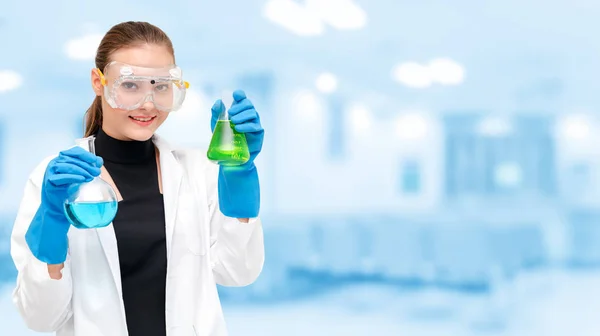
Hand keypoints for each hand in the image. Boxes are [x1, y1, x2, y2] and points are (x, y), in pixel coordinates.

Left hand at [25, 146, 102, 263]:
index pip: (54, 179)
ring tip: (97, 167)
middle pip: (62, 165)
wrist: (49, 217)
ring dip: (82, 160)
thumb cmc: (54, 229)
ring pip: (66, 159)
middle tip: (95, 173)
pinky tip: (95, 160)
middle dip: (79, 166)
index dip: (68, 175)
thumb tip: (56, 277)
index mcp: (49, 196)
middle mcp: (50, 182)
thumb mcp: (53, 243)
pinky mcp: (62, 167)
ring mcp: (55, 172)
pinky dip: (80, 154)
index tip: (84, 178)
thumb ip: (54, 260)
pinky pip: (70, 156)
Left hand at [211, 90, 263, 167]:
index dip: (240, 95)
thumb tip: (218, 102)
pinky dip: (246, 126)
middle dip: (239, 106)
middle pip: (249, 104)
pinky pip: (255, 126)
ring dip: (243, 116)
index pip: (242, 98)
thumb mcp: (217, 126)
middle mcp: (249, 115)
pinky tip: (238, 128)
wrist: (230, 158)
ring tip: (233, 122)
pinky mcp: (258, 134)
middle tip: (230, 113)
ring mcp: (255, 123)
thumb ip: (216, 113)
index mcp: (239, 111)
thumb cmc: (224, 140)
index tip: (235, 95)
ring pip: (253, 113)